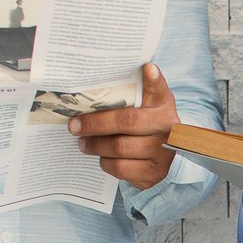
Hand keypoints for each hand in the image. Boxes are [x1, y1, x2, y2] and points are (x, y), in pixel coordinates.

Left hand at [69, 63, 178, 187]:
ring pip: (120, 148)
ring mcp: (163, 154)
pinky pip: (122, 168)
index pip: (158, 91)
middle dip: (94, 124)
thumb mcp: (148, 105)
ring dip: (95, 145)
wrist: (160, 156)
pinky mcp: (154, 174)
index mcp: (164, 107)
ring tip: (83, 143)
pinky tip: (102, 157)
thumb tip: (147, 68)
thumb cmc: (146, 124)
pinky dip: (106, 163)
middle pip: (127, 122)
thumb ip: (144, 88)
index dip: (154, 81)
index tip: (146, 68)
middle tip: (74, 126)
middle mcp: (168, 130)